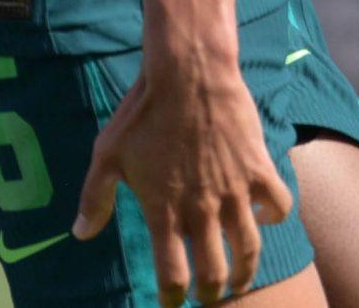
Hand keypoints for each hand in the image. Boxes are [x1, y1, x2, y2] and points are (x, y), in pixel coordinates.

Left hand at [73, 57, 290, 306]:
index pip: (172, 274)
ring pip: (249, 250)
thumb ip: (94, 198)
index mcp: (164, 210)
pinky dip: (274, 217)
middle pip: (214, 271)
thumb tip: (80, 234)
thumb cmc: (141, 112)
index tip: (172, 303)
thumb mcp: (107, 154)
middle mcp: (202, 209)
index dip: (172, 297)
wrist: (186, 73)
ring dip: (245, 271)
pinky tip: (264, 217)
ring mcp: (234, 192)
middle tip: (210, 295)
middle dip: (212, 293)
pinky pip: (278, 206)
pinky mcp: (258, 170)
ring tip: (240, 279)